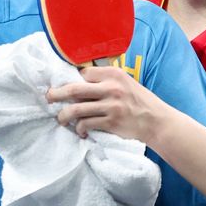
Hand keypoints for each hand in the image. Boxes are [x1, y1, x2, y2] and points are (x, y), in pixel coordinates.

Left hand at [46, 66, 162, 140]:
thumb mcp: (125, 83)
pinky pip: (86, 124)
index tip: (64, 86)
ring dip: (64, 115)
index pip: (83, 73)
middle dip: (56, 94)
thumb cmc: (139, 101)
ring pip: (76, 109)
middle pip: (74, 89)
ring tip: (61, 119)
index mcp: (113, 74)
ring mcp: (110, 106)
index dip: (72, 80)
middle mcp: (111, 88)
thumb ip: (106, 81)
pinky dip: (80, 129)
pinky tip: (80, 132)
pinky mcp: (111, 122)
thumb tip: (80, 83)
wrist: (156, 121)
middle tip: (48, 98)